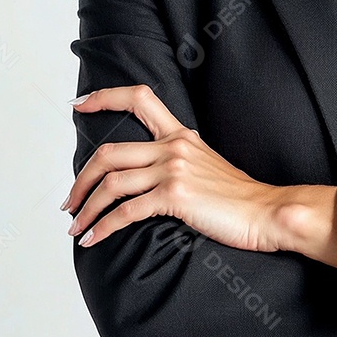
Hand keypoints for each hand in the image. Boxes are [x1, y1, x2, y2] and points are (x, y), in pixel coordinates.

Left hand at [64, 84, 283, 250]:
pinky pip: (126, 212)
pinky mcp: (175, 196)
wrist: (266, 211)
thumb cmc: (237, 196)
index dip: (105, 97)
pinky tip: (93, 239)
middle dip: (81, 179)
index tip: (80, 105)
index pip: (139, 98)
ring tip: (76, 227)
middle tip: (70, 201)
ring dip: (86, 208)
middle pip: (109, 152)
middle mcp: (174, 145)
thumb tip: (147, 174)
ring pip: (112, 183)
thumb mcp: (205, 164)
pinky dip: (103, 228)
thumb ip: (177, 160)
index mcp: (181, 134)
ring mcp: (174, 170)